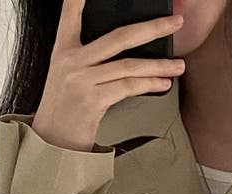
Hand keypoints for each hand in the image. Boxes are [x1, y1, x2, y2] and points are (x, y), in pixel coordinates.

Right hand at [32, 0, 186, 150]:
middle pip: (119, 36)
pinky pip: (127, 87)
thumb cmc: (65, 109)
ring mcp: (81, 80)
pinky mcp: (92, 100)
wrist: (53, 141)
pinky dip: (148, 84)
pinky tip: (163, 84)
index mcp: (63, 50)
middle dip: (152, 27)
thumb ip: (90, 59)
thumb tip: (128, 51)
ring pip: (128, 65)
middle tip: (175, 22)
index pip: (70, 13)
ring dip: (159, 65)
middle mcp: (72, 61)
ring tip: (178, 65)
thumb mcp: (69, 76)